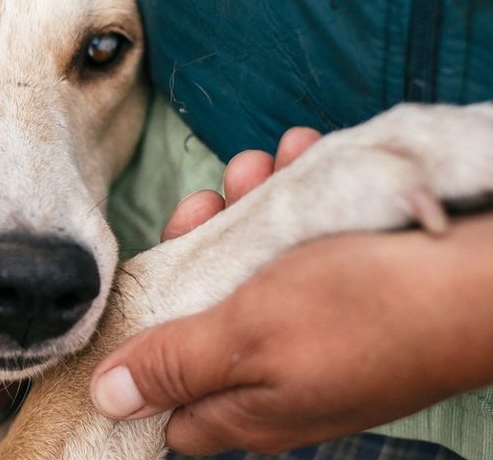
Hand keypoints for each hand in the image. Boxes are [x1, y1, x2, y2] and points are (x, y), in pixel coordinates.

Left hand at [90, 129, 492, 453]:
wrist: (479, 277)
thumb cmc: (362, 310)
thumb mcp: (246, 336)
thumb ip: (175, 364)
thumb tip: (108, 399)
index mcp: (247, 405)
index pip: (167, 398)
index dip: (142, 346)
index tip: (139, 284)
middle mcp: (277, 374)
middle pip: (204, 312)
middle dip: (197, 248)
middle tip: (208, 201)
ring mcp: (313, 331)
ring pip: (251, 266)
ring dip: (247, 209)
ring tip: (259, 166)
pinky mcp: (345, 290)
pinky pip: (300, 245)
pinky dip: (293, 201)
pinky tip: (300, 159)